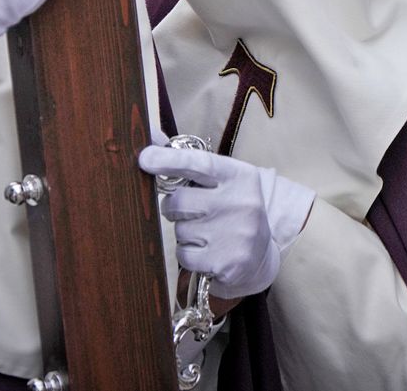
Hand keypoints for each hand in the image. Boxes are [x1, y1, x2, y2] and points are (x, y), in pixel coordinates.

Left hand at [138, 146, 315, 298]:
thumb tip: (149, 144)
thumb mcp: (223, 181)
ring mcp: (234, 235)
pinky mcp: (226, 262)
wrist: (261, 254)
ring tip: (206, 233)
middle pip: (179, 200)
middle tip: (188, 210)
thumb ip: (190, 164)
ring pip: (179, 230)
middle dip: (174, 207)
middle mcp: (240, 203)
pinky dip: (188, 254)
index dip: (170, 160)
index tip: (145, 158)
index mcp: (240, 176)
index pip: (200, 164)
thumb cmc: (232, 210)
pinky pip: (184, 254)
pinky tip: (206, 251)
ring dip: (184, 232)